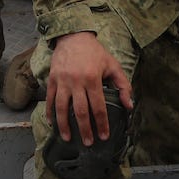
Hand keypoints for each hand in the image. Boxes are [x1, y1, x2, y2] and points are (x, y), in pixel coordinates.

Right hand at [45, 32, 133, 146]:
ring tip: (68, 138)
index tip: (103, 136)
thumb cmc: (95, 52)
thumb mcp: (113, 65)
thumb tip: (129, 106)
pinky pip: (49, 99)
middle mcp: (76, 81)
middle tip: (88, 143)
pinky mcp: (52, 79)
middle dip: (84, 129)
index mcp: (93, 79)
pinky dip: (50, 112)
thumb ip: (123, 85)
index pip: (98, 107)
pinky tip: (53, 123)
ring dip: (64, 125)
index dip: (101, 124)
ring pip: (61, 108)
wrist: (73, 36)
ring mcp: (62, 80)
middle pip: (80, 111)